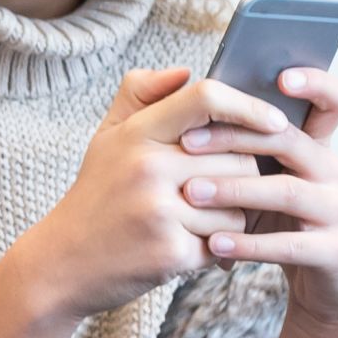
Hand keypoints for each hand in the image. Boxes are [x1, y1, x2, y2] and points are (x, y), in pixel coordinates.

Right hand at [0, 68, 250, 321]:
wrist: (60, 265)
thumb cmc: (94, 196)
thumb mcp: (106, 138)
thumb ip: (140, 94)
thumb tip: (184, 71)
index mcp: (136, 133)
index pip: (207, 98)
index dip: (249, 107)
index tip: (277, 122)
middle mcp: (147, 168)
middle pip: (238, 157)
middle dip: (242, 174)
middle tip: (227, 191)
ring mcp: (159, 211)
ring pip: (239, 204)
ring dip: (234, 215)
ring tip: (204, 222)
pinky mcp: (169, 252)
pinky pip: (226, 241)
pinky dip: (219, 248)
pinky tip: (196, 248)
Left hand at [186, 68, 337, 328]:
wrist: (335, 285)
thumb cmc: (287, 225)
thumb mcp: (268, 183)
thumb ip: (242, 150)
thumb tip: (196, 106)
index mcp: (316, 147)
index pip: (333, 100)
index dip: (315, 83)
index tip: (279, 75)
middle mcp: (332, 170)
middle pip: (289, 140)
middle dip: (236, 137)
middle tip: (185, 142)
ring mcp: (337, 210)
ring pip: (286, 191)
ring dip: (235, 190)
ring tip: (191, 192)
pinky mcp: (334, 251)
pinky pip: (290, 245)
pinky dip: (250, 244)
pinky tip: (215, 244)